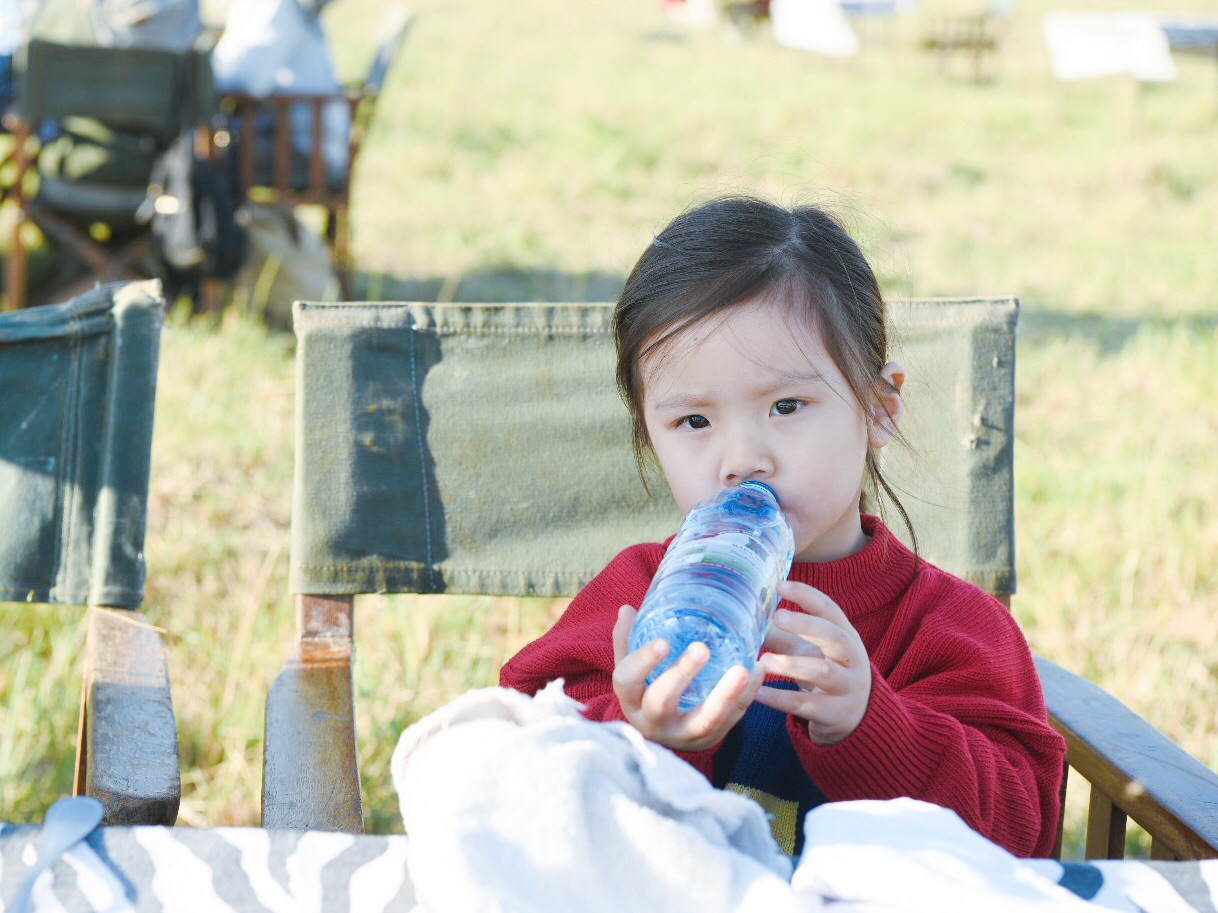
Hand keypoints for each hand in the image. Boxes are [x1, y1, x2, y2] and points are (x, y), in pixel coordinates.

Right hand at [611, 605, 764, 752]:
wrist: (666, 735)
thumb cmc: (647, 691)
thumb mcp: (633, 671)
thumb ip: (629, 640)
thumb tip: (626, 609)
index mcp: (632, 699)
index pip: (627, 681)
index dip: (642, 662)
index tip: (662, 642)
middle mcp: (653, 722)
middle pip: (662, 702)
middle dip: (681, 674)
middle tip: (702, 648)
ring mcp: (684, 735)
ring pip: (704, 721)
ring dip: (725, 695)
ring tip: (743, 669)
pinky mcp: (711, 738)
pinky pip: (732, 719)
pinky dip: (746, 696)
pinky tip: (757, 671)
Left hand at [754, 580, 870, 745]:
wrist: (855, 718)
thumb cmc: (825, 673)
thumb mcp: (808, 650)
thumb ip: (782, 634)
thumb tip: (748, 614)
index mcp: (845, 635)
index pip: (830, 609)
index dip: (807, 595)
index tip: (780, 585)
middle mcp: (852, 658)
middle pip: (834, 636)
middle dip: (806, 624)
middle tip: (777, 616)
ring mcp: (848, 687)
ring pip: (823, 672)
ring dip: (792, 665)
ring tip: (764, 661)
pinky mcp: (837, 714)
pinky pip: (808, 706)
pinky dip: (780, 699)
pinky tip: (758, 693)